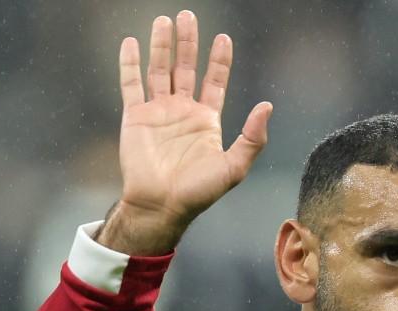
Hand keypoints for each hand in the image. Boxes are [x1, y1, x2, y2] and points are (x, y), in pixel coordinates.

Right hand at [96, 11, 272, 254]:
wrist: (162, 205)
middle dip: (188, 42)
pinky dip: (130, 63)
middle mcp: (182, 111)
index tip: (222, 38)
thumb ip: (252, 138)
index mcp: (207, 120)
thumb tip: (267, 107)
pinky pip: (131, 84)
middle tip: (188, 16)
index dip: (219, 60)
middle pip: (186, 67)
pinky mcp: (135, 117)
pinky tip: (132, 42)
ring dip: (161, 46)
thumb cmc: (199, 192)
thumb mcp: (234, 167)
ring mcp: (158, 112)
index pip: (214, 81)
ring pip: (160, 70)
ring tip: (164, 21)